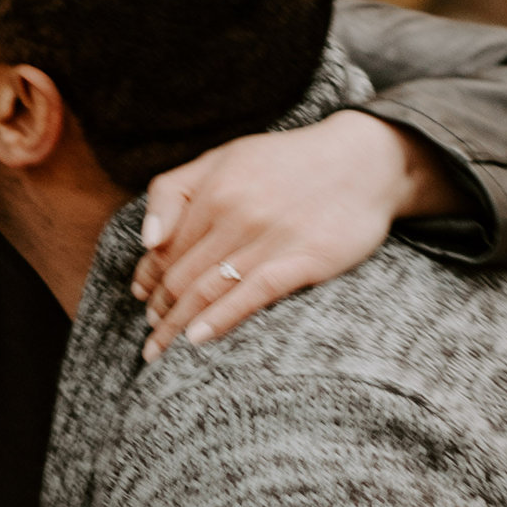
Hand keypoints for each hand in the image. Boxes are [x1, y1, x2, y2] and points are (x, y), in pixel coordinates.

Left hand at [134, 111, 463, 361]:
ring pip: (207, 290)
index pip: (166, 247)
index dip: (149, 277)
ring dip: (177, 325)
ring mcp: (269, 238)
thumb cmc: (287, 162)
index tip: (142, 298)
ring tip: (161, 349)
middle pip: (181, 274)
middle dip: (159, 310)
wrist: (364, 161)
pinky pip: (251, 295)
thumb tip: (146, 241)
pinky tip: (197, 339)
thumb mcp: (224, 157)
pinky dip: (220, 319)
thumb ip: (175, 191)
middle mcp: (236, 213)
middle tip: (151, 335)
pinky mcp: (303, 260)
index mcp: (214, 189)